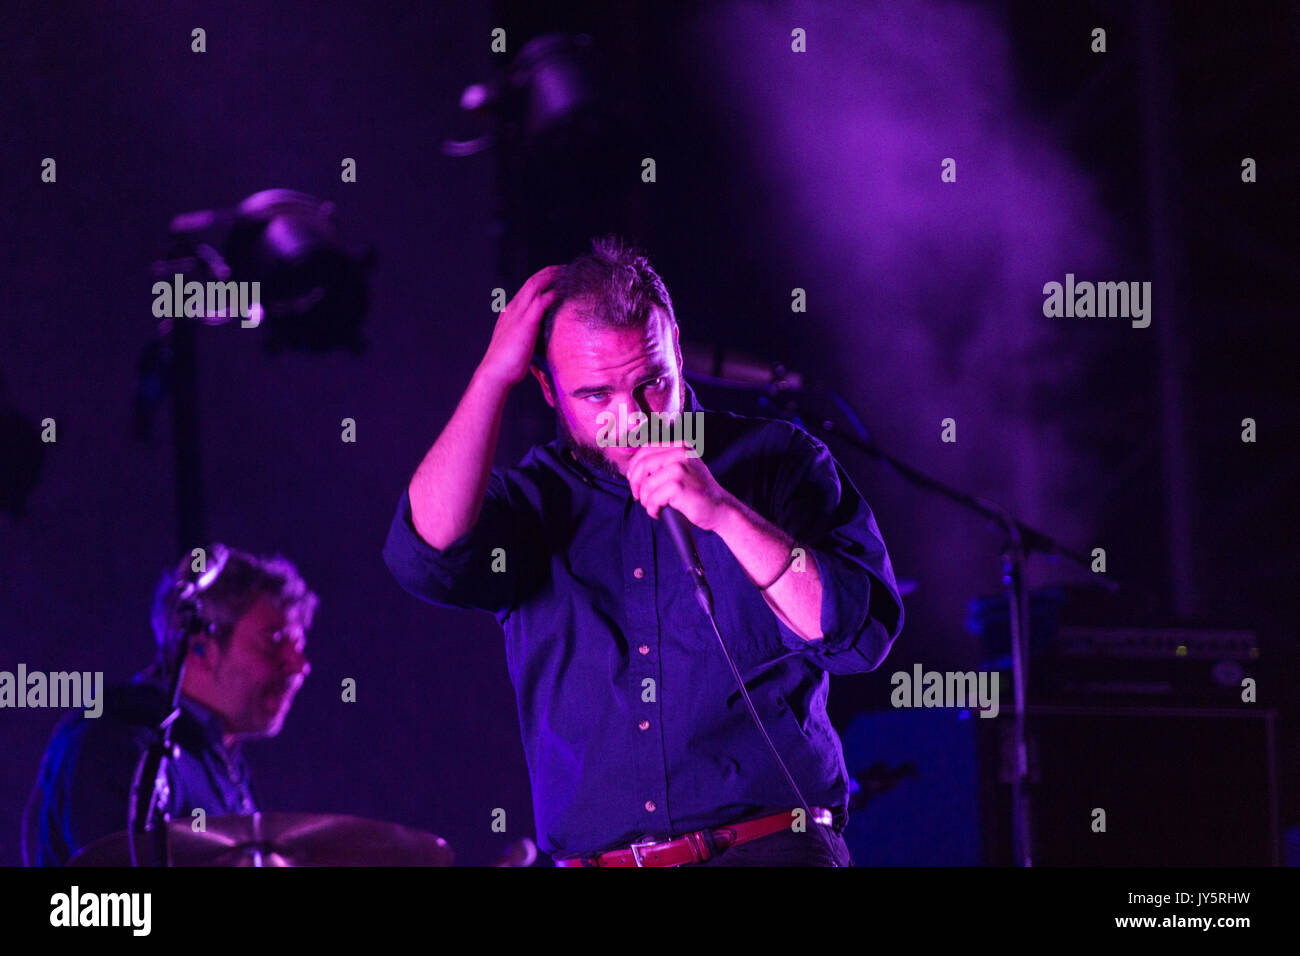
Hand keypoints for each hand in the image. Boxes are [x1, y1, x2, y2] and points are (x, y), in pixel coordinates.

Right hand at [478, 264, 563, 387]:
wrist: (495, 373)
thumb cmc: (506, 364)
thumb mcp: (516, 343)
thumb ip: (526, 334)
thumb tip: (539, 336)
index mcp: (509, 312)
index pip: (527, 288)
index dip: (541, 279)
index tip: (555, 277)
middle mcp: (513, 308)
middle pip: (533, 281)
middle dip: (549, 272)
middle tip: (566, 268)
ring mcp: (518, 313)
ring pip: (536, 285)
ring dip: (553, 277)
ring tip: (568, 273)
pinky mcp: (526, 322)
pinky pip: (542, 300)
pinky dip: (554, 293)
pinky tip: (565, 291)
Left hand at [626, 441, 732, 531]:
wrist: (720, 508)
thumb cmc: (697, 492)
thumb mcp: (683, 468)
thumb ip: (663, 462)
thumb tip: (634, 469)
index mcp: (680, 446)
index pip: (645, 450)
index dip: (635, 467)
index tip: (635, 482)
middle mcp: (680, 453)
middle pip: (642, 465)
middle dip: (636, 484)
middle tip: (640, 497)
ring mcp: (680, 469)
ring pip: (646, 485)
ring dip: (645, 500)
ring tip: (654, 507)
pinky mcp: (678, 486)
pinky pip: (652, 499)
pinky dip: (652, 509)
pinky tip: (659, 512)